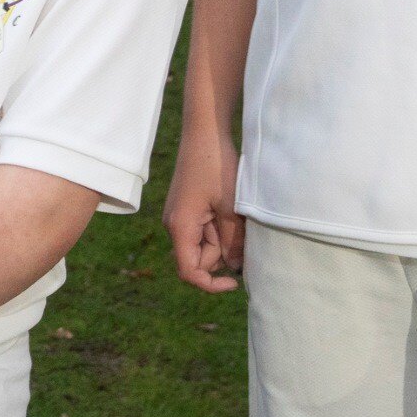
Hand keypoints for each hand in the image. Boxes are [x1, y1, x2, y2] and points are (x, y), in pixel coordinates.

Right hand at [163, 124, 244, 294]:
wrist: (205, 132)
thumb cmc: (216, 166)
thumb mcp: (231, 207)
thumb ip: (232, 241)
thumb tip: (235, 269)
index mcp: (180, 226)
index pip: (188, 271)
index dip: (210, 284)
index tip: (235, 282)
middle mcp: (175, 224)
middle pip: (199, 258)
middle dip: (223, 254)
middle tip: (241, 229)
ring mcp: (181, 216)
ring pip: (205, 244)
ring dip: (224, 238)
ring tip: (237, 213)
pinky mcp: (188, 208)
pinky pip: (205, 230)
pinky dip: (220, 227)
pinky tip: (231, 208)